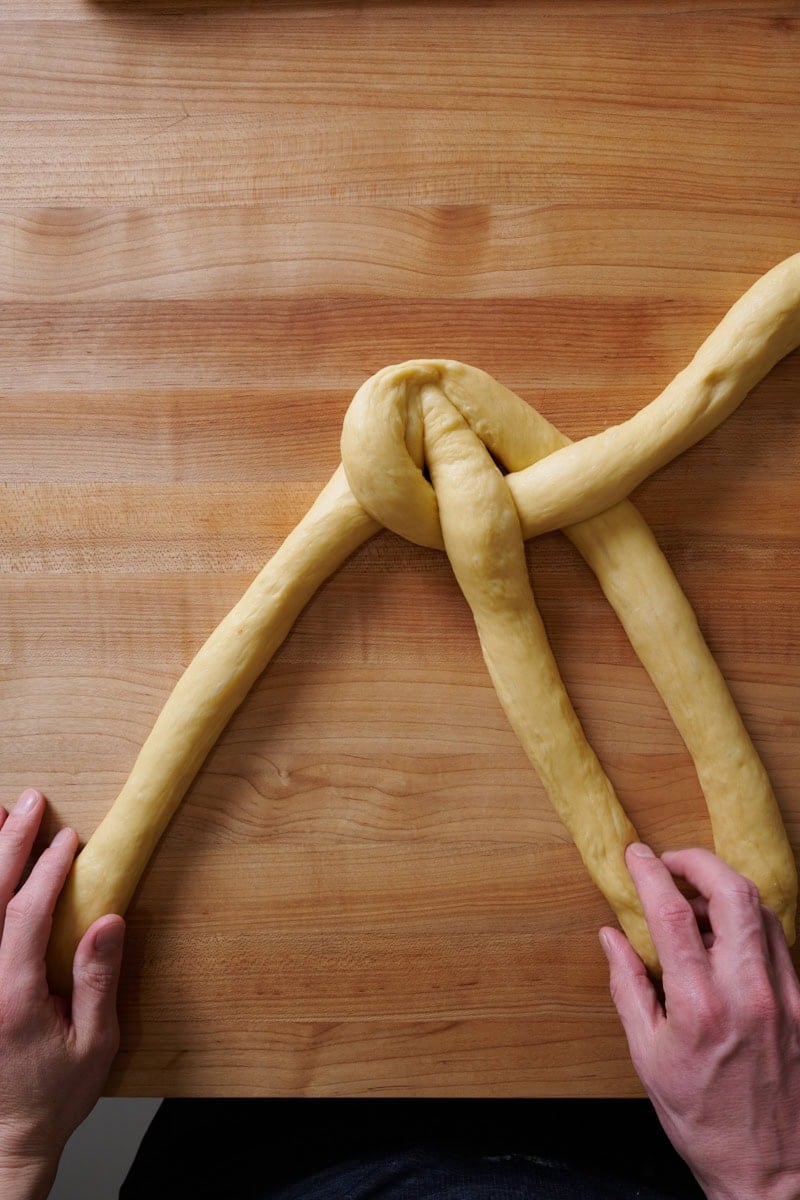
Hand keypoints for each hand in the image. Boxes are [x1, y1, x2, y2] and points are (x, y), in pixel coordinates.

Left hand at [0, 789, 124, 1199]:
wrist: (4, 1140)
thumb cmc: (53, 1096)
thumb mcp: (95, 1044)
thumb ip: (97, 980)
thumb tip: (108, 921)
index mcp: (10, 997)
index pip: (25, 913)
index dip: (48, 870)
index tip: (70, 840)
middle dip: (10, 842)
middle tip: (32, 803)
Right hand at [601, 843, 799, 1199]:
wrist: (772, 1172)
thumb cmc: (703, 1121)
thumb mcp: (647, 1057)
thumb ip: (628, 987)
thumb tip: (611, 937)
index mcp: (700, 1006)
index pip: (672, 913)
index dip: (649, 872)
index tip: (634, 856)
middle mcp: (749, 991)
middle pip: (733, 892)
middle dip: (698, 861)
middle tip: (671, 863)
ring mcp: (784, 995)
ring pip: (761, 910)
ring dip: (724, 889)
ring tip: (695, 903)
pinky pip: (776, 940)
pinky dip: (748, 922)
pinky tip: (725, 936)